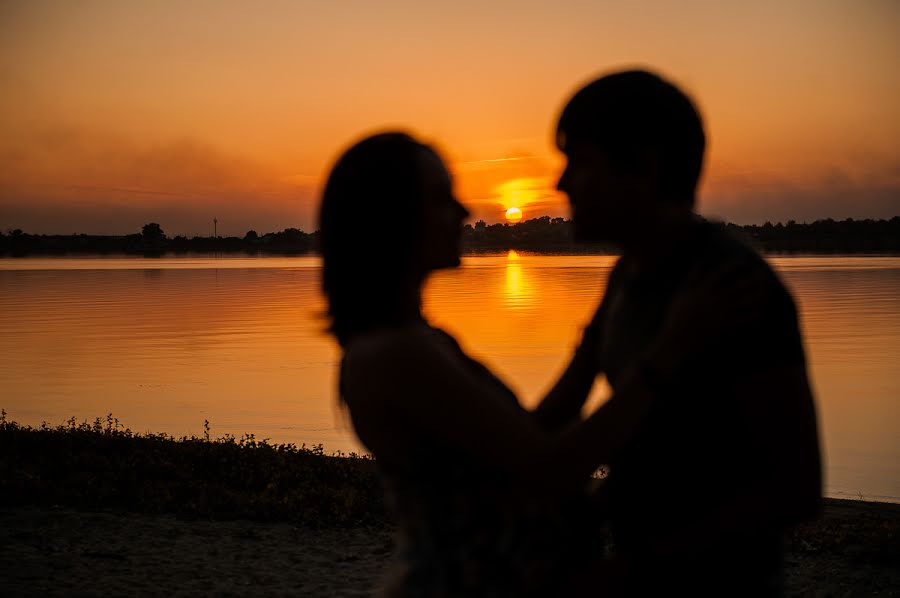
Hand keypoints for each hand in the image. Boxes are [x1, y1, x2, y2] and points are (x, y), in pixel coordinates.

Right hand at [647, 262, 768, 379]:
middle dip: (753, 279)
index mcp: (705, 289)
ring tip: (765, 292)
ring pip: (746, 302)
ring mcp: (723, 313)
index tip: (744, 263)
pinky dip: (753, 317)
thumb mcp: (681, 294)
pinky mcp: (726, 326)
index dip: (736, 266)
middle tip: (762, 275)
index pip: (723, 273)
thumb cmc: (677, 316)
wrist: (679, 339)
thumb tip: (699, 263)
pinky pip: (744, 321)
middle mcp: (717, 299)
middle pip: (740, 285)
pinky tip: (758, 314)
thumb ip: (691, 278)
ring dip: (757, 296)